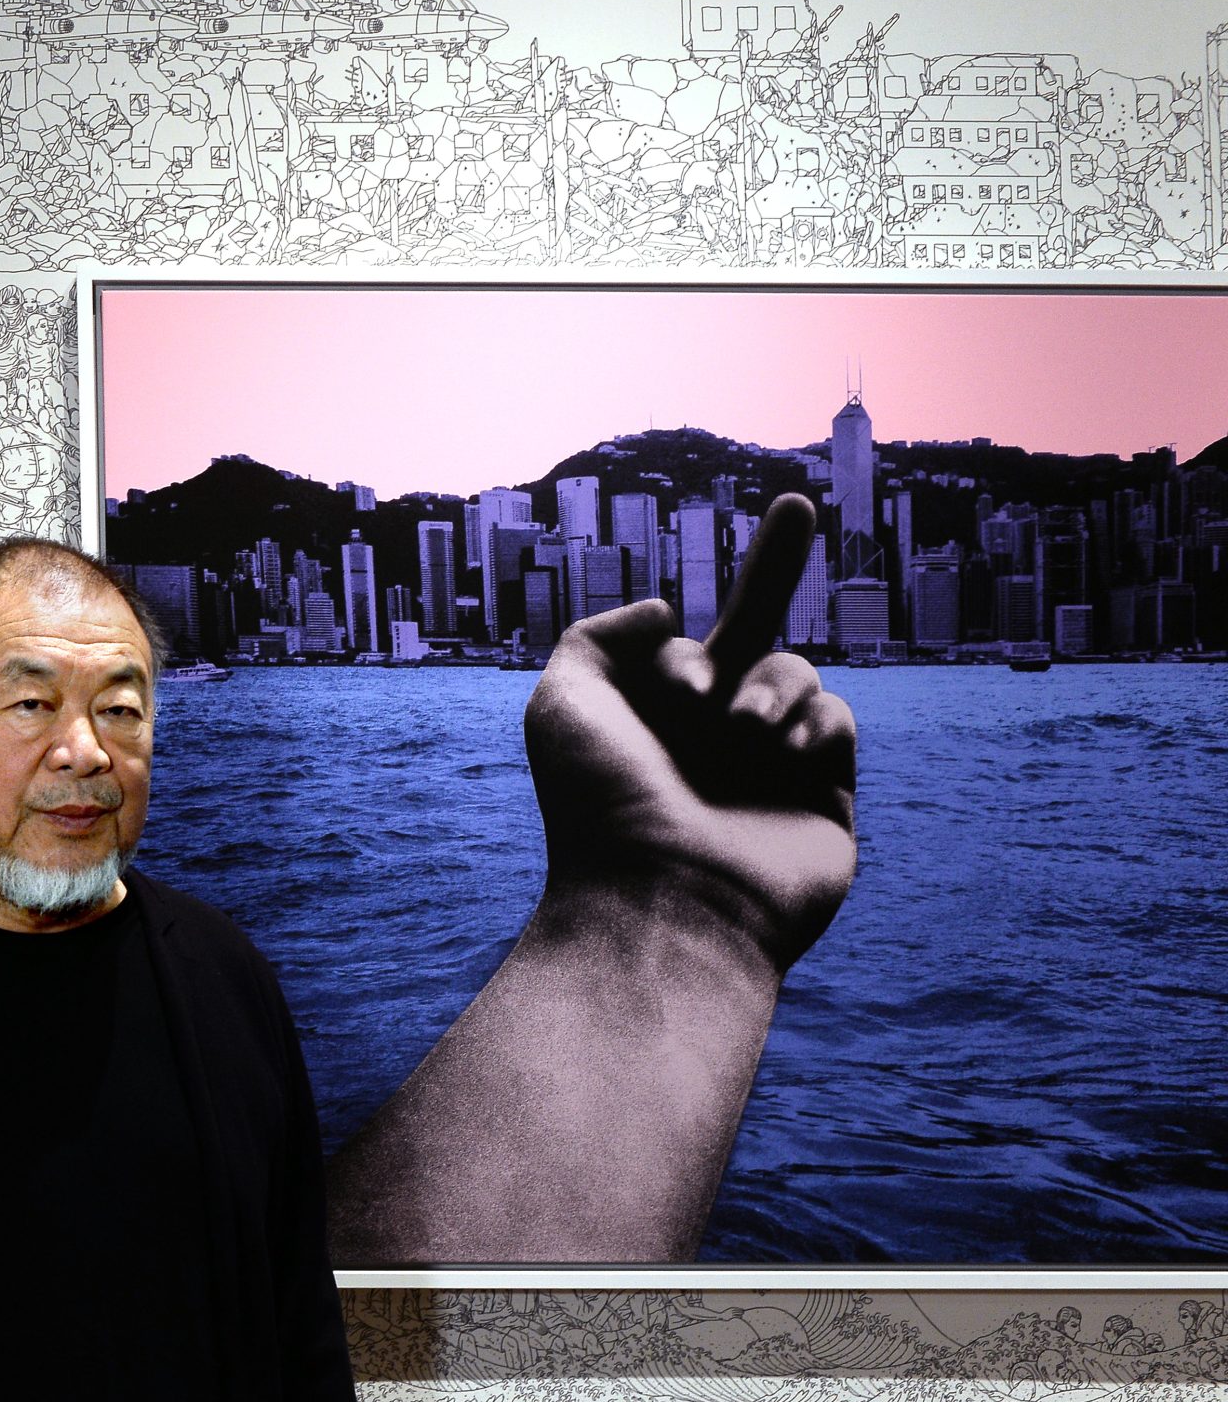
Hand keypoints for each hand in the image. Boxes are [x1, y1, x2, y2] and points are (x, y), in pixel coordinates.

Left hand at [522, 494, 856, 970]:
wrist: (665, 899)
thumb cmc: (602, 804)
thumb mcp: (563, 704)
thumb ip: (596, 637)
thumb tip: (667, 612)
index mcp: (652, 721)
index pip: (681, 650)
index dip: (672, 652)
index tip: (669, 689)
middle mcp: (713, 739)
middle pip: (756, 630)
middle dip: (776, 561)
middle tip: (799, 503)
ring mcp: (774, 766)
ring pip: (795, 672)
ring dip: (769, 687)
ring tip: (742, 733)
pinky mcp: (827, 796)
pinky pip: (838, 719)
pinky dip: (813, 722)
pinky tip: (783, 754)